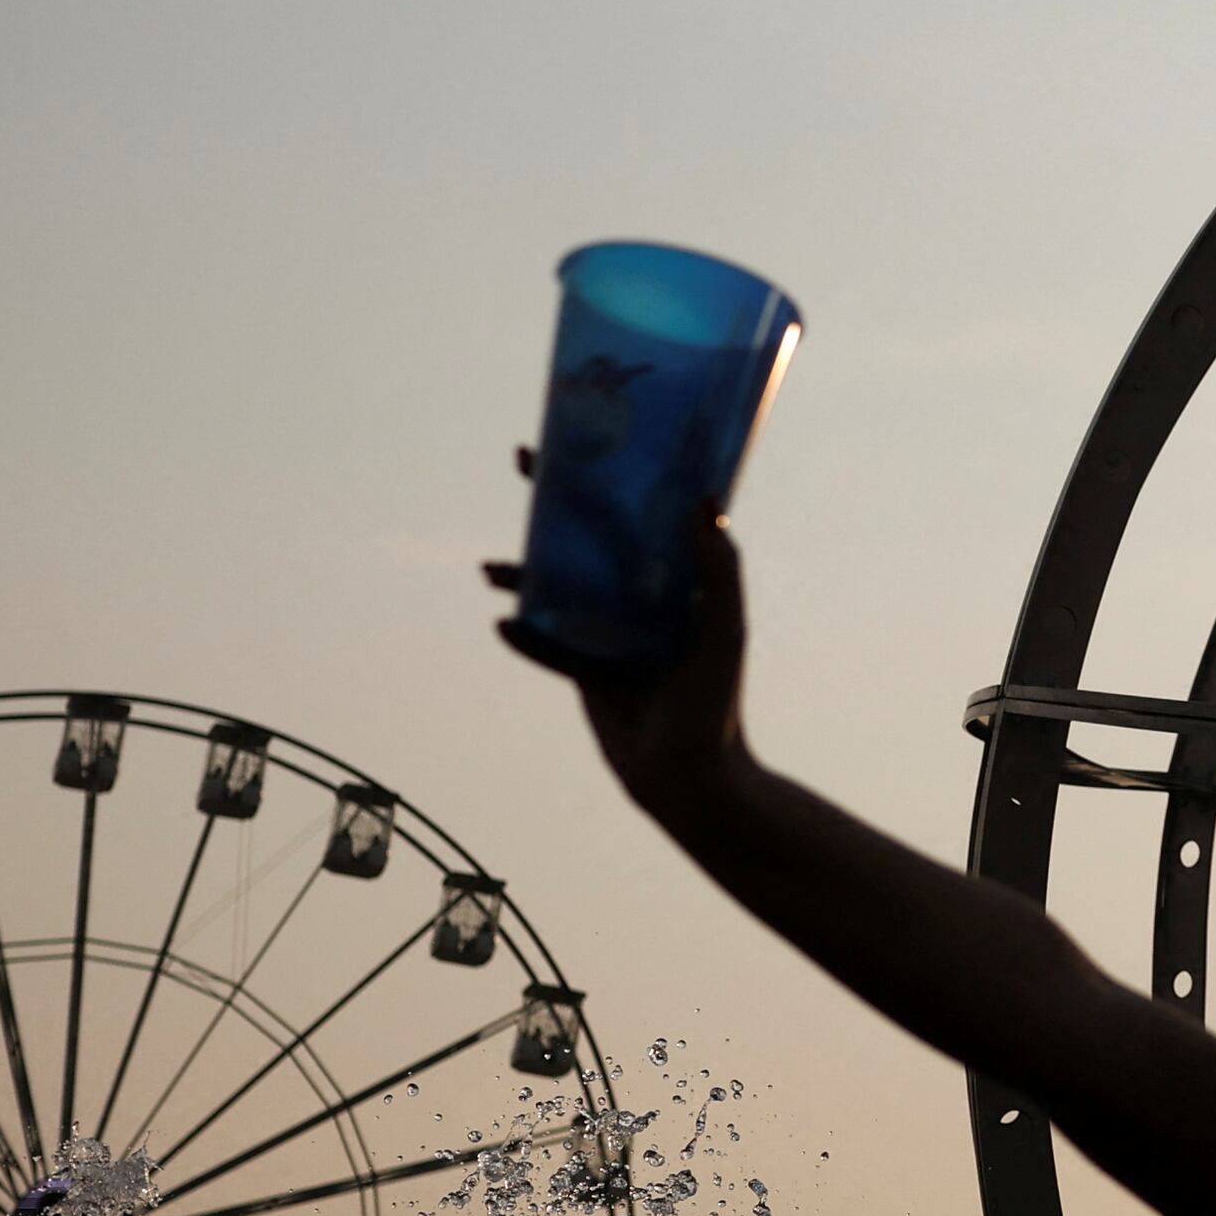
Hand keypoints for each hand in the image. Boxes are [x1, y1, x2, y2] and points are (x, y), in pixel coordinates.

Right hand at [487, 450, 754, 830]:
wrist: (691, 779)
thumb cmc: (717, 703)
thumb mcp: (724, 629)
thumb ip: (718, 570)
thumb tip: (704, 502)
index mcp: (678, 579)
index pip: (643, 513)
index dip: (618, 474)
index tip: (592, 436)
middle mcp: (644, 598)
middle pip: (593, 537)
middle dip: (558, 502)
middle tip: (525, 461)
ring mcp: (612, 634)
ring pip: (560, 588)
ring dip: (526, 571)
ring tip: (491, 568)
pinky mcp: (588, 673)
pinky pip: (548, 646)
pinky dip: (525, 635)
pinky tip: (502, 623)